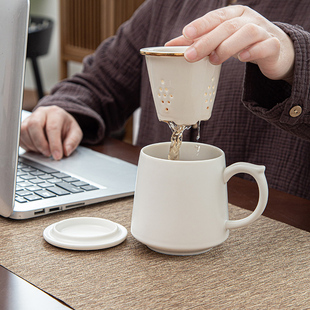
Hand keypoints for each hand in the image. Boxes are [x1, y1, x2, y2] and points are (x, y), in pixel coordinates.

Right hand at [20, 106, 82, 159]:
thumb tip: (66, 151)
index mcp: (56, 113)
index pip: (52, 128)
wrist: (59, 121)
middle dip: (40, 143)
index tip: (57, 156)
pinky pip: (19, 136)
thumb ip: (72, 142)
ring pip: (24, 130)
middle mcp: (41, 113)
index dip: (54, 144)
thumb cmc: (66, 127)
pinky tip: (36, 149)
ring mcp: (30, 118)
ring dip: (33, 145)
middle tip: (48, 154)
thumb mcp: (76, 133)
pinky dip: (26, 146)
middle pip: (34, 125)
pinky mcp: (23, 125)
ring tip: (43, 151)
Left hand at [166, 5, 294, 82]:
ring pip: (247, 33)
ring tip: (214, 60)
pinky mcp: (273, 46)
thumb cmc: (243, 43)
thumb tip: (170, 45)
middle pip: (227, 26)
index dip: (201, 25)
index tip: (186, 33)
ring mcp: (263, 31)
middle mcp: (249, 19)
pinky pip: (266, 46)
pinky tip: (241, 58)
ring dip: (227, 46)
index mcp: (234, 14)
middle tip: (190, 56)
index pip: (216, 16)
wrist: (276, 51)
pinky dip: (253, 51)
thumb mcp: (221, 39)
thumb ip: (198, 41)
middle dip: (206, 41)